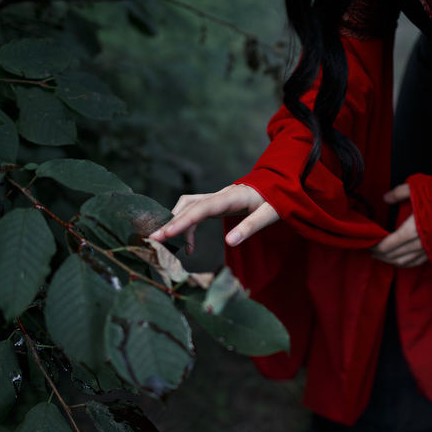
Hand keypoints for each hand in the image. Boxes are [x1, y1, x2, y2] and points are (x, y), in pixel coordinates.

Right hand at [149, 184, 278, 254]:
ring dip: (175, 222)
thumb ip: (250, 227)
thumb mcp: (269, 215)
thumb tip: (230, 241)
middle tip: (153, 241)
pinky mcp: (215, 203)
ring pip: (187, 205)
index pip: (202, 208)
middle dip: (170, 223)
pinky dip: (187, 227)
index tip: (166, 233)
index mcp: (232, 197)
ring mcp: (215, 197)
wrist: (279, 185)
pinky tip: (190, 247)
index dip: (183, 221)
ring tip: (167, 244)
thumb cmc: (276, 200)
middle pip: (189, 206)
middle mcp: (219, 194)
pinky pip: (194, 211)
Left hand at [371, 184, 428, 267]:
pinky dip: (405, 263)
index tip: (369, 244)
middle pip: (395, 256)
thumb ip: (399, 193)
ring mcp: (429, 249)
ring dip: (391, 261)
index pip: (389, 245)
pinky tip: (399, 260)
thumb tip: (385, 198)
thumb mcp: (418, 188)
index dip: (377, 247)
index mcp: (413, 229)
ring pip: (405, 262)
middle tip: (371, 251)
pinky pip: (417, 262)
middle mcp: (420, 243)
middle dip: (381, 255)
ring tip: (381, 257)